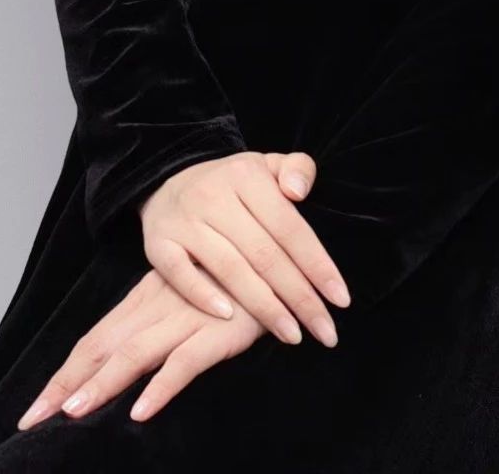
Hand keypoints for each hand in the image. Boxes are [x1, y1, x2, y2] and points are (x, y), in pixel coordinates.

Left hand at [16, 262, 265, 429]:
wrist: (282, 255)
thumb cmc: (234, 278)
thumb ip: (158, 321)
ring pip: (134, 354)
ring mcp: (187, 317)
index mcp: (148, 296)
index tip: (34, 408)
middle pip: (103, 347)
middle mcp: (159, 306)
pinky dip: (162, 385)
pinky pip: (186, 362)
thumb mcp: (189, 295)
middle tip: (30, 418)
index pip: (97, 337)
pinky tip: (141, 410)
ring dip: (102, 385)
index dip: (65, 372)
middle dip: (66, 384)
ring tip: (72, 414)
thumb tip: (126, 362)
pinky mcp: (220, 332)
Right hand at [133, 146, 349, 348]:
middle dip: (299, 297)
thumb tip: (299, 192)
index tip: (341, 300)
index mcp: (247, 176)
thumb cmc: (233, 183)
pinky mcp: (157, 243)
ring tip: (292, 335)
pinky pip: (180, 275)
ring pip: (230, 269)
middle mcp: (214, 196)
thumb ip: (297, 168)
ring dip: (264, 307)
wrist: (170, 180)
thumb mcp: (267, 164)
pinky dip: (203, 296)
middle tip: (325, 332)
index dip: (317, 265)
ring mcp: (184, 221)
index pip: (290, 227)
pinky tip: (229, 318)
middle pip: (264, 254)